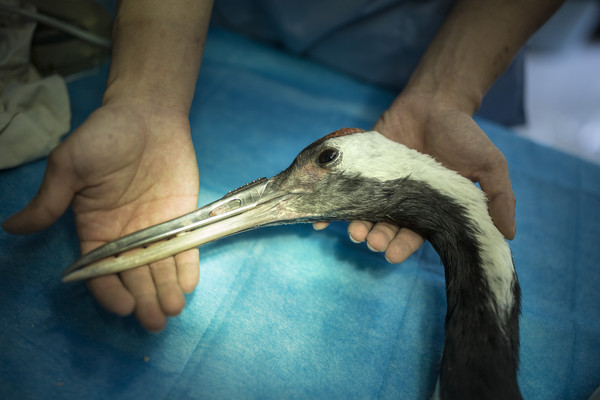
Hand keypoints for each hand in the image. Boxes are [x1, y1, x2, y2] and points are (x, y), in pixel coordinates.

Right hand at [3, 102, 199, 330]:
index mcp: (95, 230)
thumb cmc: (105, 137)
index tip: (122, 307)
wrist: (147, 115)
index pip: (100, 271)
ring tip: (173, 310)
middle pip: (133, 277)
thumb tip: (11, 228)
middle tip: (154, 321)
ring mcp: (155, 229)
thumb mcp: (69, 166)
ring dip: (167, 291)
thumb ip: (49, 201)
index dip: (109, 291)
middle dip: (143, 301)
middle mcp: (125, 236)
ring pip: (160, 268)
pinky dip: (187, 267)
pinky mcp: (181, 218)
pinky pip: (185, 248)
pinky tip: (189, 285)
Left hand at [317, 93, 515, 263]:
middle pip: (386, 227)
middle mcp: (402, 201)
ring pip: (364, 212)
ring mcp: (379, 185)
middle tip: (371, 240)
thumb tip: (509, 235)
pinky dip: (331, 204)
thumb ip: (499, 198)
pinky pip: (344, 189)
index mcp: (429, 208)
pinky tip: (320, 218)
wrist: (436, 101)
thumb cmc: (463, 135)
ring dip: (356, 225)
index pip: (415, 235)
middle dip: (378, 237)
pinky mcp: (361, 168)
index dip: (404, 246)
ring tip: (354, 230)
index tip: (393, 255)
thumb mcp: (490, 165)